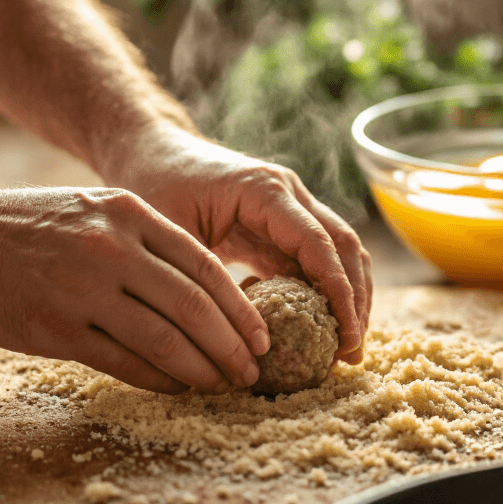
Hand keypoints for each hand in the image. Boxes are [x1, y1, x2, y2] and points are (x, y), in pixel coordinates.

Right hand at [0, 182, 271, 392]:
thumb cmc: (20, 227)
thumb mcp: (88, 211)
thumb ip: (139, 240)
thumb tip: (194, 286)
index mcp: (127, 214)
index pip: (203, 266)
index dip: (240, 307)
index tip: (261, 334)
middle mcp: (113, 249)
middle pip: (195, 306)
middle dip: (233, 346)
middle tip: (253, 371)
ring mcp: (86, 291)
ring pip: (166, 340)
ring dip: (203, 370)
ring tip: (222, 387)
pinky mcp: (59, 330)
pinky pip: (125, 363)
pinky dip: (159, 381)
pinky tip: (176, 390)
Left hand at [106, 128, 372, 361]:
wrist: (148, 151)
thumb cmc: (153, 184)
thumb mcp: (170, 234)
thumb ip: (203, 278)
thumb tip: (234, 339)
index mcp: (263, 189)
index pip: (317, 242)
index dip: (338, 291)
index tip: (346, 335)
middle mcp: (287, 193)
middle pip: (343, 246)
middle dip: (354, 299)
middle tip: (352, 352)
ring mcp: (288, 208)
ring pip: (338, 252)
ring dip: (348, 297)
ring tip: (346, 349)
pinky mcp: (280, 226)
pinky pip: (314, 260)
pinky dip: (323, 293)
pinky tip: (320, 331)